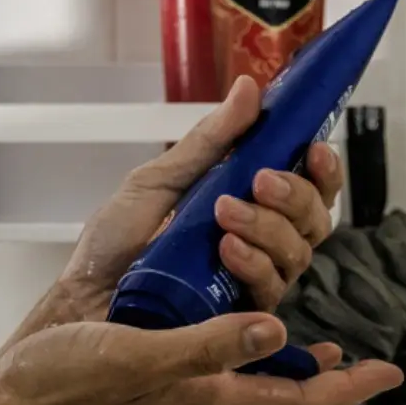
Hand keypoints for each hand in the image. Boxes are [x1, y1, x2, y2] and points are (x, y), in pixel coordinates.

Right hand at [0, 312, 402, 404]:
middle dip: (333, 395)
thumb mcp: (138, 354)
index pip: (298, 404)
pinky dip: (250, 371)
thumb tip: (276, 330)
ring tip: (318, 358)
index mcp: (203, 400)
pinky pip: (224, 391)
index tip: (386, 370)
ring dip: (295, 384)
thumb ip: (209, 344)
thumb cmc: (63, 384)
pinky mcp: (155, 394)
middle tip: (363, 370)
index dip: (348, 390)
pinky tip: (240, 345)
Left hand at [9, 76, 344, 345]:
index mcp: (247, 205)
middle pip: (314, 220)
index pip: (308, 189)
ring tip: (225, 211)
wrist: (83, 294)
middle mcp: (259, 243)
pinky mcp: (238, 316)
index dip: (322, 170)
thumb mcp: (160, 178)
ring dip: (268, 226)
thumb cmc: (116, 242)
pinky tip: (228, 249)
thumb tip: (249, 88)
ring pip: (297, 253)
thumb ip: (211, 139)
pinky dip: (253, 264)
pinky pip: (270, 290)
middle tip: (260, 181)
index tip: (314, 149)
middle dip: (295, 195)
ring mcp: (252, 280)